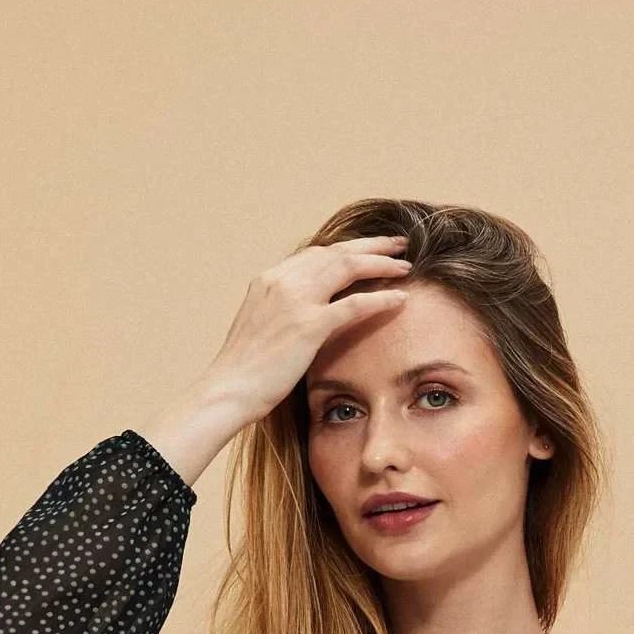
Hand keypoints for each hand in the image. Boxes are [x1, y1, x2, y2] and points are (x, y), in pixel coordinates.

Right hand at [203, 234, 413, 427]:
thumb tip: (302, 320)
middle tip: (397, 244)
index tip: (367, 250)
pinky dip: (380, 299)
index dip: (345, 250)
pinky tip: (401, 298)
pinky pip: (354, 304)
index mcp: (268, 279)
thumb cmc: (243, 371)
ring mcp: (296, 300)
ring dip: (380, 264)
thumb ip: (282, 314)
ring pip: (348, 267)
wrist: (228, 389)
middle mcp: (282, 280)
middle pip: (336, 252)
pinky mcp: (309, 325)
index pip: (315, 255)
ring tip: (405, 265)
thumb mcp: (260, 329)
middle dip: (370, 246)